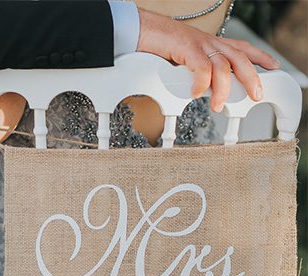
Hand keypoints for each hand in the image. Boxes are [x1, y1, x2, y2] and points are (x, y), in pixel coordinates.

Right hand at [136, 9, 280, 111]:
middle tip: (254, 95)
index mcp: (210, 44)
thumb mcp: (184, 59)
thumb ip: (196, 71)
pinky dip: (202, 83)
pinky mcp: (188, 48)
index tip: (273, 66)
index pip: (242, 48)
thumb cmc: (158, 45)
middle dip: (251, 78)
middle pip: (240, 59)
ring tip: (217, 105)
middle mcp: (209, 42)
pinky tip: (196, 93)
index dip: (260, 57)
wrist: (142, 30)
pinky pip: (203, 67)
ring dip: (223, 89)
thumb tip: (203, 90)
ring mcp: (200, 44)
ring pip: (224, 66)